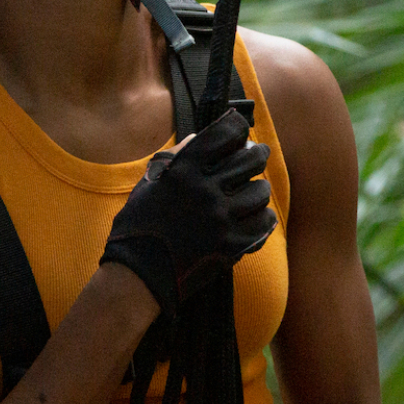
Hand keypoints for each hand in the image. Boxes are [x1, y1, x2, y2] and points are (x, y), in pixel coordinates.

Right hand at [100, 109, 275, 320]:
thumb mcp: (150, 183)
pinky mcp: (231, 245)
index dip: (236, 129)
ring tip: (250, 194)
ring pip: (261, 191)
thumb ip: (176, 157)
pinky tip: (253, 218)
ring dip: (257, 190)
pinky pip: (264, 222)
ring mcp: (220, 219)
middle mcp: (204, 190)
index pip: (225, 134)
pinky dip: (262, 218)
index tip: (239, 133)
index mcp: (183, 170)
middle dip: (257, 155)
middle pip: (251, 159)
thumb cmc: (139, 226)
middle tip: (257, 157)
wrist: (138, 274)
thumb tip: (200, 136)